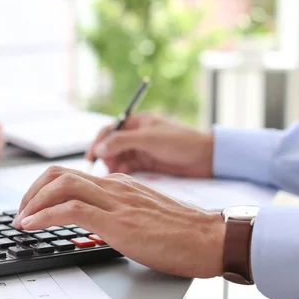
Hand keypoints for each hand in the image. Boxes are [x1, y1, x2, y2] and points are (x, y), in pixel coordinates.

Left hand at [13, 167, 224, 278]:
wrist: (213, 239)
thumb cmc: (184, 232)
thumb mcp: (144, 215)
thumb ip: (119, 212)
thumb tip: (95, 223)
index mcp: (119, 185)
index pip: (70, 175)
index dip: (43, 189)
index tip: (32, 208)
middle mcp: (114, 186)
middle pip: (58, 174)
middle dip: (30, 192)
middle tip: (21, 213)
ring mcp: (116, 201)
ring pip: (60, 186)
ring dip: (32, 203)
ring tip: (21, 221)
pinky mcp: (119, 221)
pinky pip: (71, 210)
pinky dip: (44, 216)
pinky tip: (32, 226)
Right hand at [85, 113, 213, 177]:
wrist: (207, 158)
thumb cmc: (181, 141)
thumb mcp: (149, 138)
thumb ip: (122, 142)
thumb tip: (98, 148)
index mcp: (136, 122)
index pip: (110, 129)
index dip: (98, 141)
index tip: (91, 155)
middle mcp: (136, 135)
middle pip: (111, 145)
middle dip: (105, 155)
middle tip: (105, 167)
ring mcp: (141, 150)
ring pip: (118, 157)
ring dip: (113, 165)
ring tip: (114, 173)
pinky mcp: (146, 164)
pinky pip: (127, 167)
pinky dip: (122, 172)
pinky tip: (123, 176)